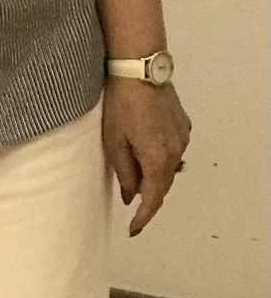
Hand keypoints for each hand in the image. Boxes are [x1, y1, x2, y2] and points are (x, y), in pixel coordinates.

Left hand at [102, 76, 191, 235]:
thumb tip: (130, 197)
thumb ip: (125, 173)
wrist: (139, 68)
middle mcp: (176, 152)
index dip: (143, 218)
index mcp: (158, 160)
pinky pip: (174, 149)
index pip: (153, 199)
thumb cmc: (121, 104)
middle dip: (148, 195)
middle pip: (163, 184)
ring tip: (138, 176)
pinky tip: (149, 152)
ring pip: (170, 167)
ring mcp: (182, 136)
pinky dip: (162, 157)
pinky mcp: (183, 123)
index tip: (133, 229)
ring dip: (155, 175)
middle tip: (131, 201)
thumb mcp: (114, 141)